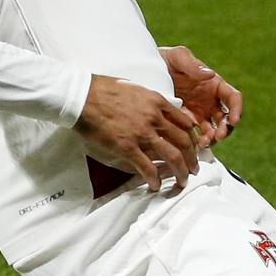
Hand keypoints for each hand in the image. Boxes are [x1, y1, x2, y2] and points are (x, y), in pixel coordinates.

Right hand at [73, 75, 205, 192]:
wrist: (81, 96)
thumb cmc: (104, 89)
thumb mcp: (136, 88)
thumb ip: (151, 101)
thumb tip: (159, 110)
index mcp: (157, 102)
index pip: (186, 123)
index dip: (193, 138)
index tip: (193, 148)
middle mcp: (155, 117)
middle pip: (184, 142)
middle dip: (192, 159)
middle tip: (193, 169)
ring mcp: (142, 133)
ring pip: (173, 157)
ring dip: (180, 172)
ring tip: (181, 182)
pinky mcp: (127, 147)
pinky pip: (147, 167)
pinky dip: (153, 179)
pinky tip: (154, 186)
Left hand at [158, 45, 242, 143]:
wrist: (143, 70)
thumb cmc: (163, 59)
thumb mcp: (177, 57)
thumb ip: (192, 65)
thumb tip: (210, 74)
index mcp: (214, 84)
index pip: (233, 98)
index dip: (237, 109)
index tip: (234, 120)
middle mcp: (210, 100)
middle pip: (226, 118)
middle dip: (225, 129)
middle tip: (218, 136)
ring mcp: (199, 112)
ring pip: (213, 130)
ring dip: (212, 139)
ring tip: (202, 143)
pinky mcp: (185, 122)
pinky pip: (196, 135)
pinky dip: (197, 142)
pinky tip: (191, 145)